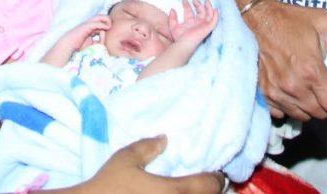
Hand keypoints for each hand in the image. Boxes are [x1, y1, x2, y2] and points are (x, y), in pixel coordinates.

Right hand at [67, 15, 111, 51]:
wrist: (68, 46)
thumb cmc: (78, 47)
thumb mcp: (92, 45)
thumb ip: (99, 42)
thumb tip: (104, 38)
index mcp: (91, 28)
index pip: (101, 23)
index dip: (106, 27)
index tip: (109, 33)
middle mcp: (89, 24)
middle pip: (101, 17)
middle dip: (107, 20)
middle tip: (111, 27)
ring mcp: (87, 24)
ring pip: (99, 17)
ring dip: (106, 20)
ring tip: (110, 26)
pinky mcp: (86, 26)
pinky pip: (96, 23)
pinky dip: (102, 24)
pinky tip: (107, 27)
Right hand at [77, 135, 225, 193]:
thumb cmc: (110, 186)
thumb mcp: (125, 159)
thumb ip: (148, 147)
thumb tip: (165, 139)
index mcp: (174, 191)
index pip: (210, 185)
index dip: (217, 177)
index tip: (215, 170)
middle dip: (210, 190)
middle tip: (205, 180)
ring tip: (191, 189)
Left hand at [168, 0, 218, 46]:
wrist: (185, 43)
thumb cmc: (179, 37)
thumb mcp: (173, 26)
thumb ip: (172, 18)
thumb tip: (172, 9)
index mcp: (189, 22)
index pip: (189, 11)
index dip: (187, 5)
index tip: (184, 0)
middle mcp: (197, 23)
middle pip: (200, 11)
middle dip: (198, 4)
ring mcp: (203, 25)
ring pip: (208, 14)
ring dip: (208, 7)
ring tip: (206, 0)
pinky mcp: (208, 28)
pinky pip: (214, 21)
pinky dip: (215, 15)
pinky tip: (216, 9)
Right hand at [245, 0, 326, 120]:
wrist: (256, 17)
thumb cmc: (291, 19)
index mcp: (311, 71)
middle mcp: (293, 86)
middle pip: (320, 114)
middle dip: (324, 102)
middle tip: (320, 84)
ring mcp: (276, 92)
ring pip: (302, 116)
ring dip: (307, 105)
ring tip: (304, 85)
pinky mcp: (264, 93)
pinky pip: (282, 113)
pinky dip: (288, 106)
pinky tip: (288, 89)